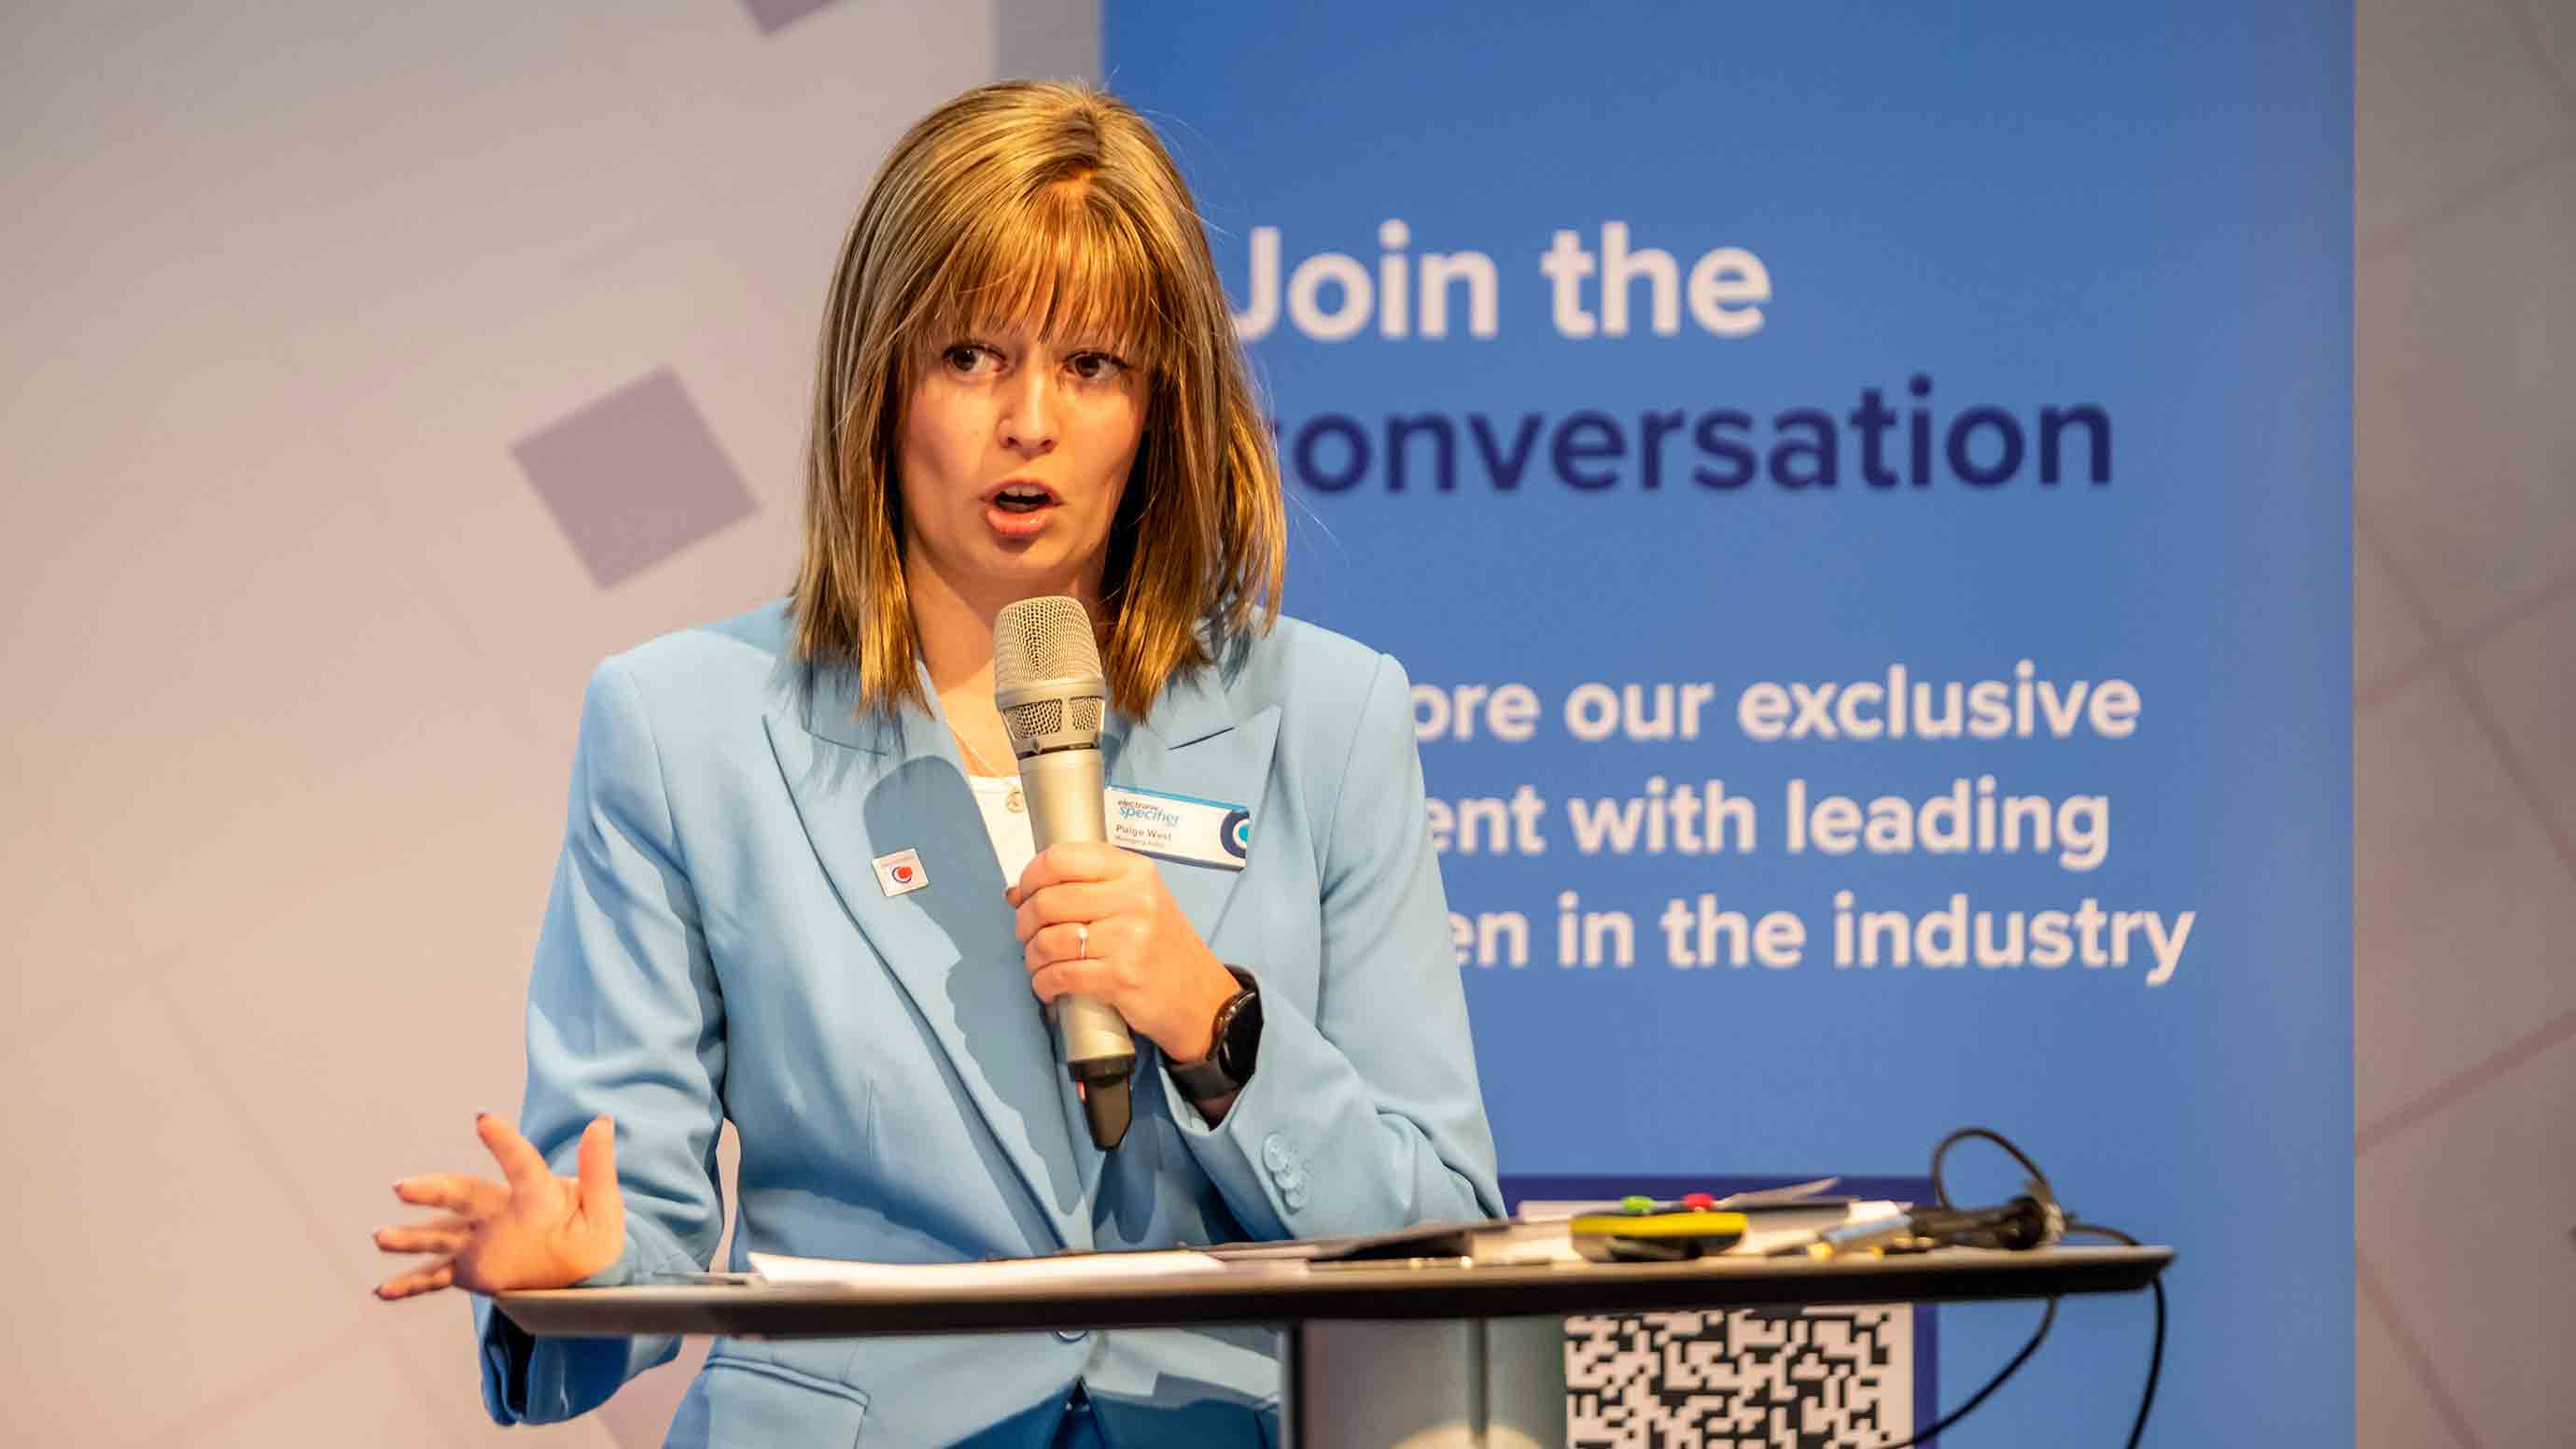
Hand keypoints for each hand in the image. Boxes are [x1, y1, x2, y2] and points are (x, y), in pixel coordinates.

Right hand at [371, 1113, 623, 1299]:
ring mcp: (480, 1241)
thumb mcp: (603, 1205)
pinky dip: (410, 1284)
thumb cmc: (594, 1236)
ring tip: (379, 1237)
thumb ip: (598, 1167)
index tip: (483, 1119)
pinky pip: (436, 1276)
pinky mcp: (471, 1269)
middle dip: (432, 1191)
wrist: (582, 1274)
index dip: (504, 1143)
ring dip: (410, 1237)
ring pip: (439, 1234)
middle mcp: (498, 1212)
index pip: (520, 1164)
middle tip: (402, 1187)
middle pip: (463, 1195)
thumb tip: (602, 1121)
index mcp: (535, 1195)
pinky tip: (382, 1290)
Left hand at [1007, 841, 1240, 1061]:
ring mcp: (1129, 938)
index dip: (1031, 877)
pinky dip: (1044, 983)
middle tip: (1028, 934)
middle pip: (1049, 900)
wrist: (1200, 996)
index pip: (1061, 858)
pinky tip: (1047, 986)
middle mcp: (1134, 898)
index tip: (1024, 894)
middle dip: (1025, 921)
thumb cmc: (1162, 945)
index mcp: (1134, 870)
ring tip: (1038, 963)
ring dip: (1032, 956)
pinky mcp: (1121, 977)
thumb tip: (1017, 893)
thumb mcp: (1138, 898)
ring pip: (1050, 940)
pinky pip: (1061, 975)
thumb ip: (1087, 887)